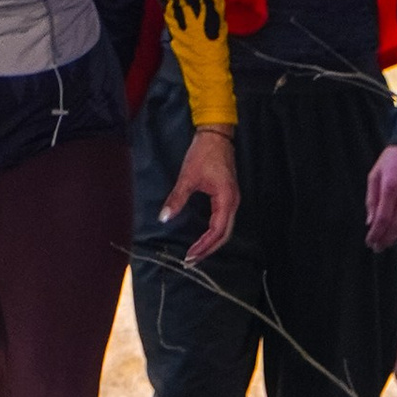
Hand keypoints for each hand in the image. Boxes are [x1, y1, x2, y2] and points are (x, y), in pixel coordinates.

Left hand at [162, 125, 238, 264]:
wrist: (215, 135)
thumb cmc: (203, 154)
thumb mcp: (187, 177)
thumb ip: (177, 199)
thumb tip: (164, 218)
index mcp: (226, 199)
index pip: (217, 231)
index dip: (204, 245)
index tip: (190, 255)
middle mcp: (233, 202)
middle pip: (224, 234)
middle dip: (208, 249)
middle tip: (191, 260)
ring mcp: (232, 200)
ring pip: (225, 229)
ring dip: (211, 243)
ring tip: (196, 253)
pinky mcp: (228, 197)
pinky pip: (223, 220)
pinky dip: (214, 233)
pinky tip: (203, 238)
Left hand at [366, 141, 396, 250]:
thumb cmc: (391, 159)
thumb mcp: (375, 175)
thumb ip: (372, 200)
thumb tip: (371, 223)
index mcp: (391, 186)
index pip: (383, 219)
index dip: (376, 234)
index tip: (370, 242)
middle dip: (387, 240)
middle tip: (379, 247)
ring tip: (391, 241)